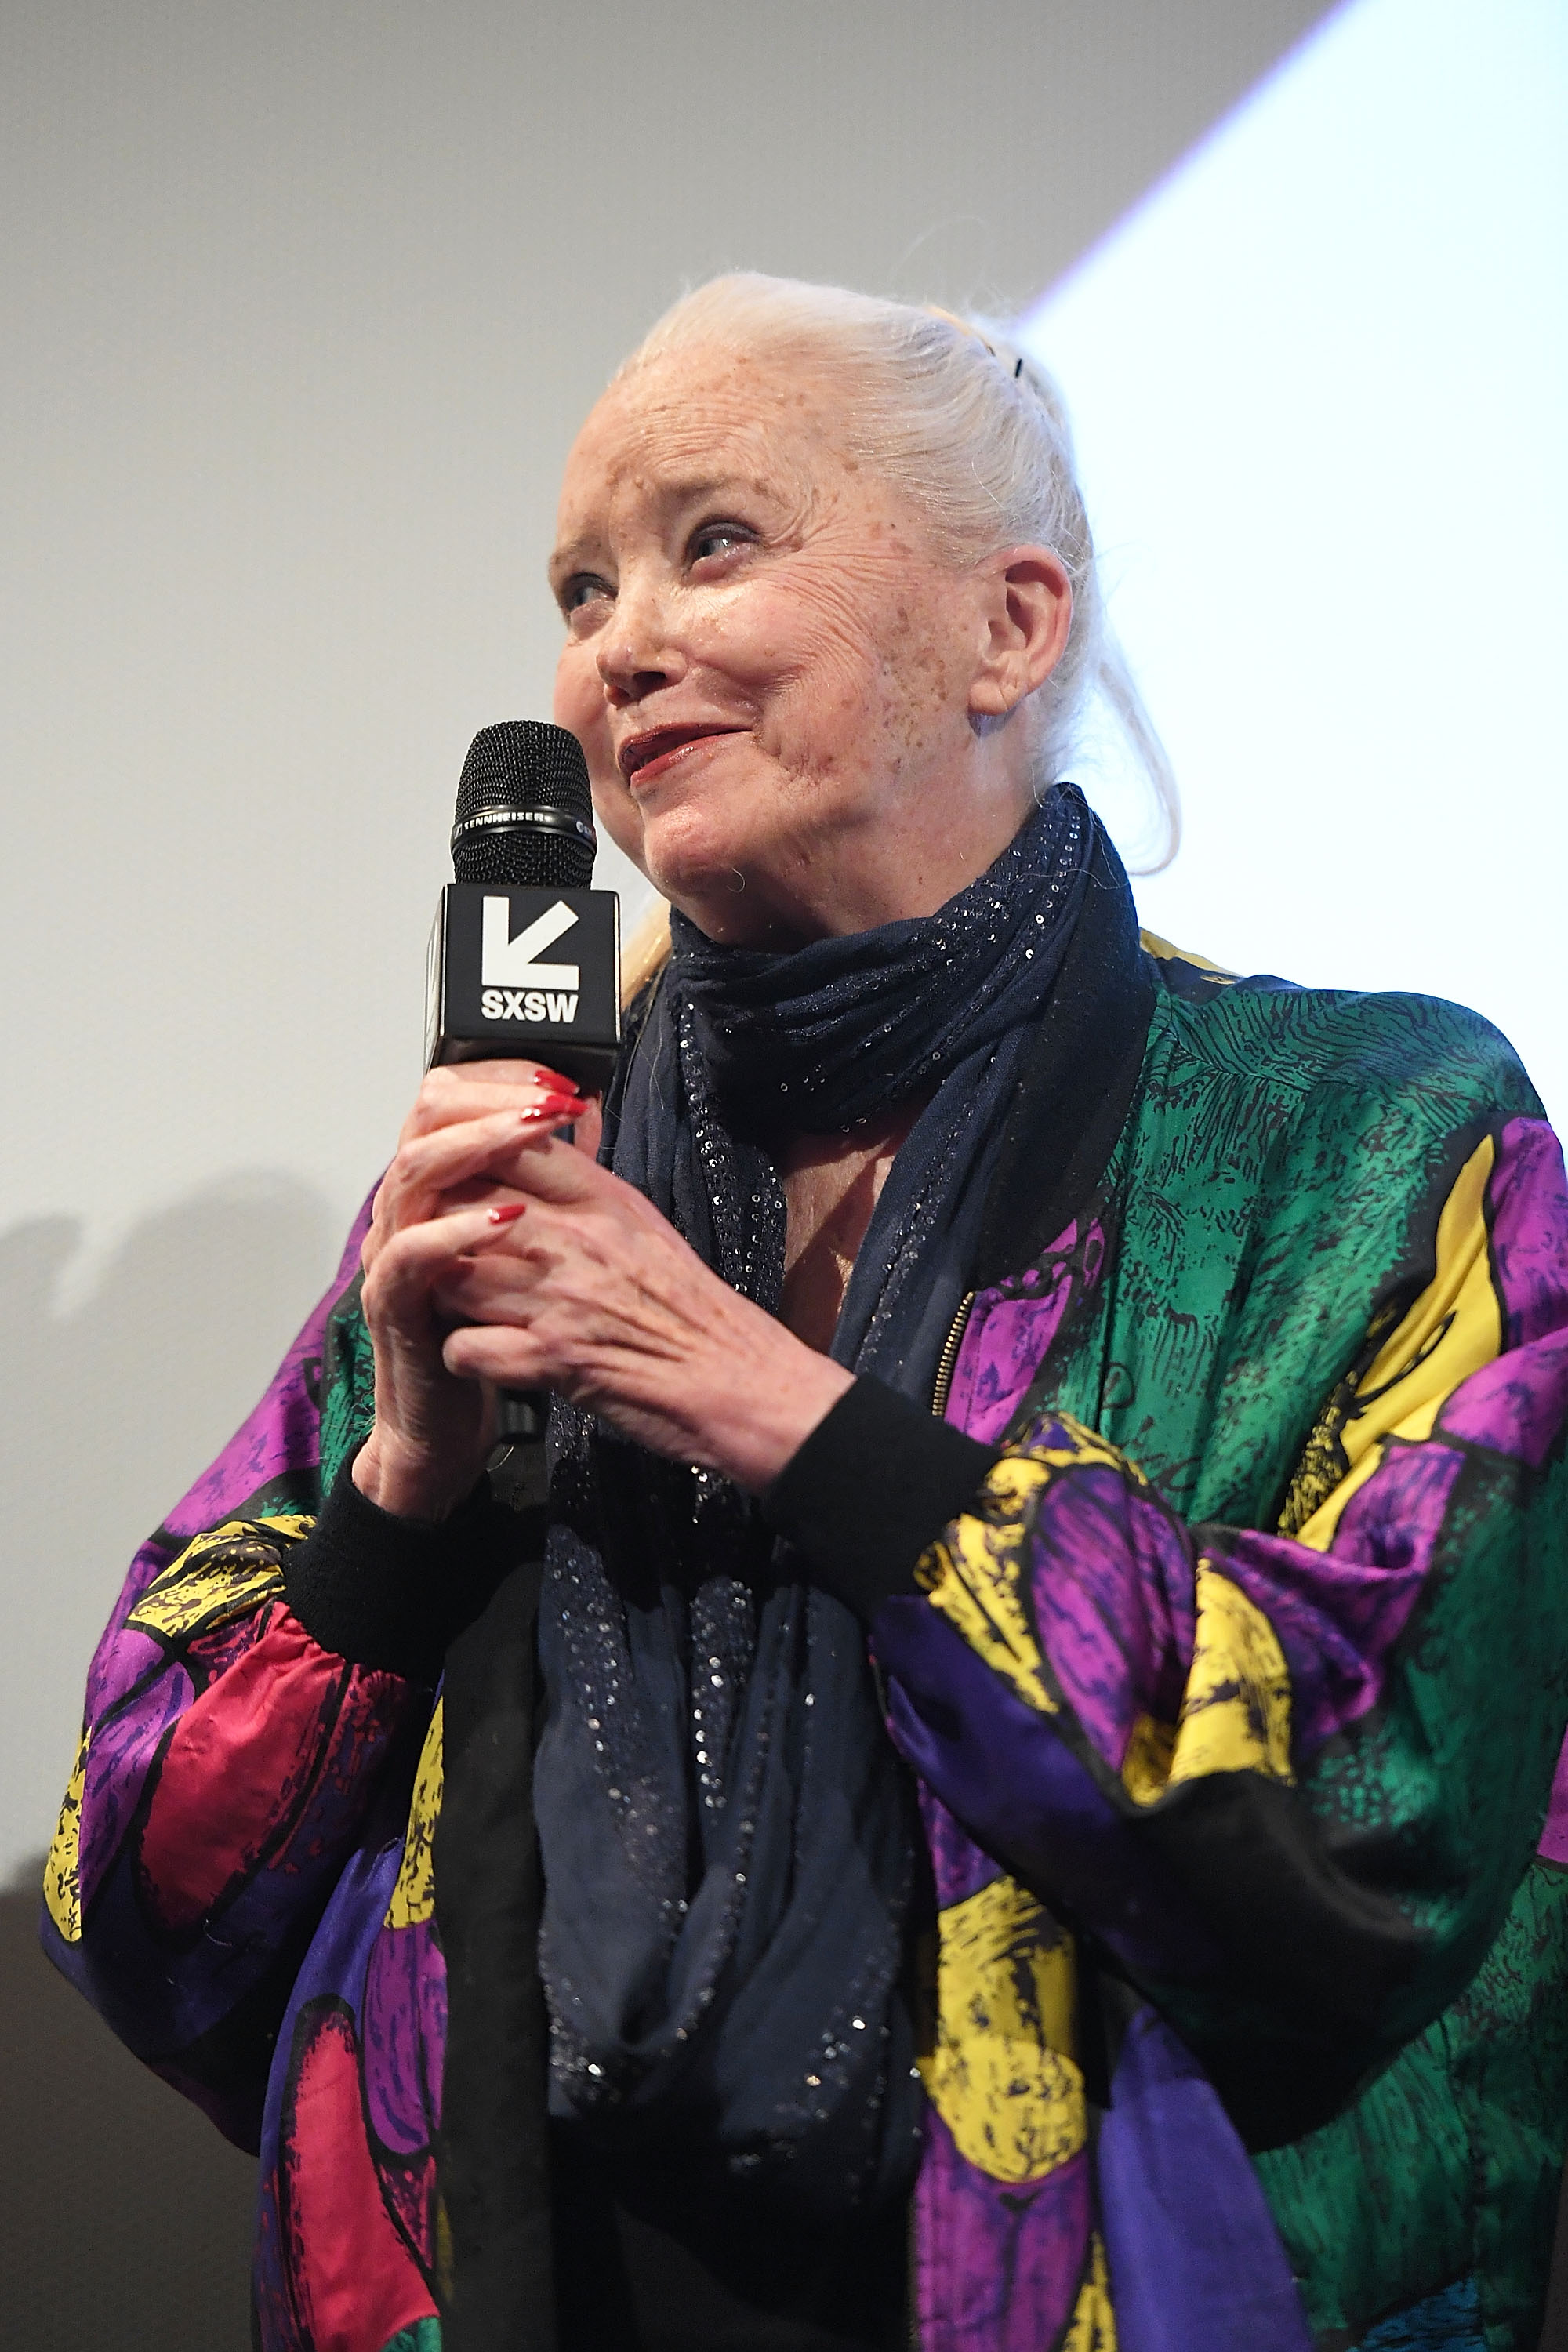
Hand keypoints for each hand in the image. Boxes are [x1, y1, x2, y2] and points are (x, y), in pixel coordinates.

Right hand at [353, 1060, 598, 1519]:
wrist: (450, 1420)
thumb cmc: (493, 1332)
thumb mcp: (527, 1240)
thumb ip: (541, 1178)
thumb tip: (581, 1113)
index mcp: (440, 1185)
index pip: (454, 1096)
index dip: (504, 1077)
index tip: (562, 1079)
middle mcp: (408, 1206)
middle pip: (426, 1114)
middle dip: (492, 1095)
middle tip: (552, 1097)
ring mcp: (394, 1251)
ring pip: (412, 1168)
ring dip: (477, 1142)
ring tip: (532, 1131)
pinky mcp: (394, 1303)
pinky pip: (411, 1253)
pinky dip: (457, 1229)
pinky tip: (505, 1218)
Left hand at [432, 1140, 853, 1493]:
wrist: (741, 1384)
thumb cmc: (696, 1314)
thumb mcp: (647, 1228)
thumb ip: (591, 1190)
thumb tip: (544, 1152)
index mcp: (606, 1201)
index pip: (513, 1144)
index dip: (472, 1159)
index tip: (458, 1183)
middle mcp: (579, 1241)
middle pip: (466, 1205)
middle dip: (441, 1229)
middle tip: (441, 1251)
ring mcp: (563, 1300)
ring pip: (453, 1276)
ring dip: (446, 1295)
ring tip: (460, 1305)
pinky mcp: (552, 1361)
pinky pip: (465, 1349)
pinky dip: (464, 1357)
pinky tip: (483, 1355)